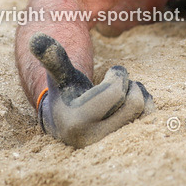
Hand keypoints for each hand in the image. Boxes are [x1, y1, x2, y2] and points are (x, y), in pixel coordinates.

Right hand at [30, 33, 152, 147]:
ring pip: (144, 111)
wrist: (68, 123)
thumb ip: (52, 58)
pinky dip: (146, 105)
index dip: (118, 74)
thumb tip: (35, 39)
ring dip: (137, 94)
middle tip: (115, 84)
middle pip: (134, 102)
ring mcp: (112, 146)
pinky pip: (150, 121)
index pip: (116, 92)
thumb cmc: (65, 93)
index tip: (110, 72)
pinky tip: (130, 103)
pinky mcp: (126, 146)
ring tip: (121, 94)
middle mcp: (95, 141)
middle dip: (128, 85)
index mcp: (76, 123)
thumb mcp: (59, 75)